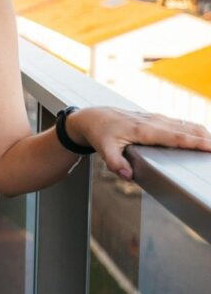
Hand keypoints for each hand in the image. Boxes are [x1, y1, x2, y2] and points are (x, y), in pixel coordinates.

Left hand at [70, 106, 210, 178]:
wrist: (94, 117)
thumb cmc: (100, 133)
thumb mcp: (103, 149)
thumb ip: (115, 163)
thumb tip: (127, 175)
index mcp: (144, 130)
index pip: (175, 137)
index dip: (195, 142)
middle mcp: (153, 122)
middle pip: (186, 129)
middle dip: (205, 138)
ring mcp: (155, 119)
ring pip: (185, 124)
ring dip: (202, 133)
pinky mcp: (156, 118)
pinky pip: (179, 123)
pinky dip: (192, 129)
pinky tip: (202, 135)